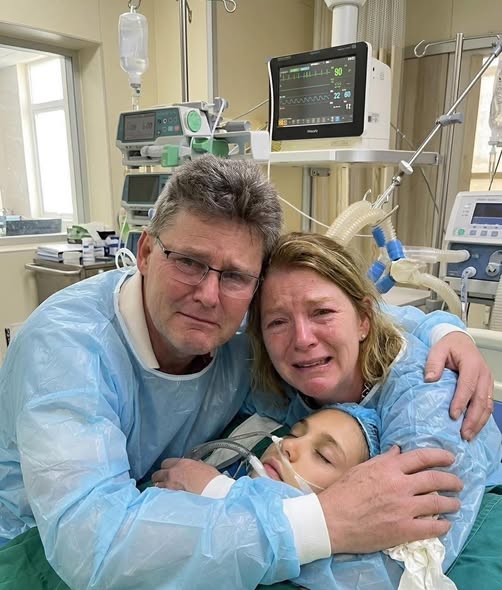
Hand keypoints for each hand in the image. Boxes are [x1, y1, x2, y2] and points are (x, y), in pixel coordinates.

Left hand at [151, 458, 220, 493]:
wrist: (213, 491)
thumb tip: (193, 464)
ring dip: (160, 487)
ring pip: (157, 485)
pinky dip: (162, 496)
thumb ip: (193, 464)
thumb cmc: (211, 479)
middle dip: (159, 477)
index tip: (169, 470)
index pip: (165, 463)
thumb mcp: (202, 466)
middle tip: (164, 481)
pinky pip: (161, 495)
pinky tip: (167, 497)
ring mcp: (170, 486)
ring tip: (165, 490)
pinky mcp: (170, 497)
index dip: (166, 467)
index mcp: (181, 464)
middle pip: (157, 474)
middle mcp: (172, 473)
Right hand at [318, 446, 461, 554]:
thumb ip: (383, 460)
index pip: (421, 457)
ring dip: (451, 503)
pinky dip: (443, 525)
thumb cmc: (342, 492)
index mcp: (389, 468)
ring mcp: (404, 508)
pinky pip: (432, 527)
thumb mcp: (361, 469)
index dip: (440, 456)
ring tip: (455, 503)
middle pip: (435, 479)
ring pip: (438, 502)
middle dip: (451, 480)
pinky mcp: (404, 530)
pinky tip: (445, 524)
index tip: (450, 458)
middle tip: (458, 482)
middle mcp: (400, 485)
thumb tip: (398, 450)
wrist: (331, 520)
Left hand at [424, 332, 493, 439]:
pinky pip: (487, 404)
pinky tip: (474, 428)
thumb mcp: (438, 349)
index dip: (461, 401)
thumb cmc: (449, 346)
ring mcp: (487, 381)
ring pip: (487, 405)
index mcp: (472, 364)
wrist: (460, 341)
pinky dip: (482, 418)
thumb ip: (433, 363)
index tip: (453, 415)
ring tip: (468, 436)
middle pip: (481, 399)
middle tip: (463, 433)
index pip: (468, 385)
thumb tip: (429, 379)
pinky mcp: (487, 387)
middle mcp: (483, 374)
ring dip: (479, 422)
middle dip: (473, 418)